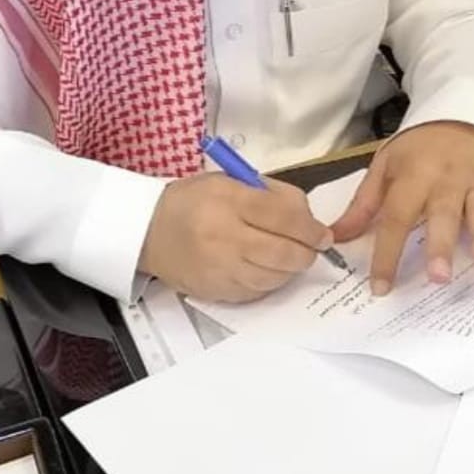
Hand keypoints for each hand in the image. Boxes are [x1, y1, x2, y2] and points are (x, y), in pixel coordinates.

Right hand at [140, 173, 334, 302]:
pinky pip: (256, 292)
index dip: (310, 228)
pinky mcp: (216, 292)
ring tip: (289, 257)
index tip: (324, 234)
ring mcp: (219, 269)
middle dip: (307, 252)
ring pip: (274, 277)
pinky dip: (269, 282)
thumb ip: (272, 195)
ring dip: (290, 269)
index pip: (282, 216)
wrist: (150, 231)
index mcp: (229, 201)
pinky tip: (266, 269)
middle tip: (313, 248)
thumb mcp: (231, 181)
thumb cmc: (195, 200)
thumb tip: (308, 219)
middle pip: (283, 252)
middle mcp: (224, 236)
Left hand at [330, 120, 473, 294]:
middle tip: (438, 277)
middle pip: (441, 215)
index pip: (396, 217)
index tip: (381, 287)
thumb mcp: (385, 166)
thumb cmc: (419, 148)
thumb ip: (364, 204)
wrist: (461, 114)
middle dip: (440, 246)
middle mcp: (446, 180)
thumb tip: (335, 237)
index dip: (386, 253)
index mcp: (413, 176)